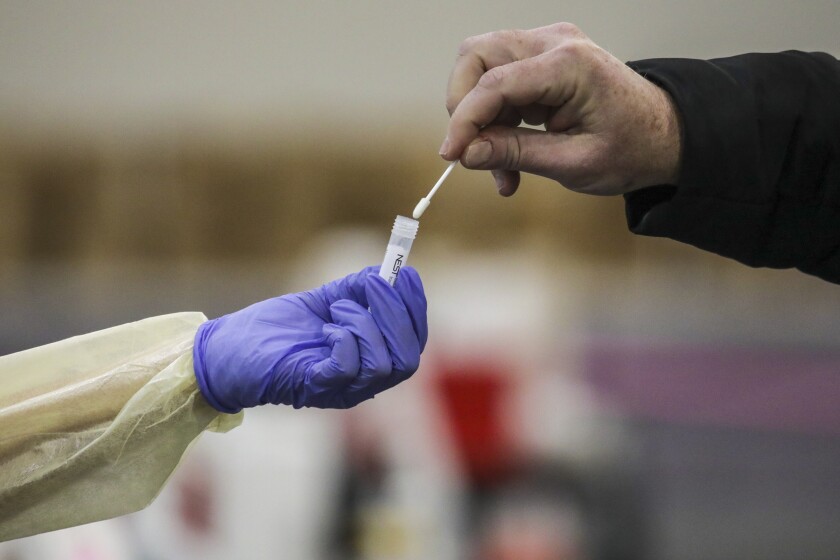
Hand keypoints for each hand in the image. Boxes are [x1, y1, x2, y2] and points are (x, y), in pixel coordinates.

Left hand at [193, 266, 426, 411]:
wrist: (229, 348)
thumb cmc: (277, 328)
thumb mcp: (327, 300)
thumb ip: (361, 288)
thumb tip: (393, 271)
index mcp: (371, 359)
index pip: (415, 343)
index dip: (416, 307)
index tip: (405, 273)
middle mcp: (362, 382)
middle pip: (407, 359)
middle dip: (395, 314)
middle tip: (372, 283)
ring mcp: (339, 389)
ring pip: (383, 365)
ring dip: (365, 325)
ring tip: (337, 309)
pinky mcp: (313, 387)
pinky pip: (348, 369)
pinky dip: (344, 341)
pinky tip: (325, 329)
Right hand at [440, 22, 680, 195]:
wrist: (665, 135)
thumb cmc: (632, 148)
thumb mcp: (574, 163)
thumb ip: (516, 154)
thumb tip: (467, 153)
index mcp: (570, 64)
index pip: (495, 82)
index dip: (464, 120)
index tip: (451, 155)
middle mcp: (555, 43)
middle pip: (477, 55)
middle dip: (464, 106)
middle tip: (474, 152)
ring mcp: (548, 46)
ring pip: (482, 67)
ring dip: (479, 119)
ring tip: (500, 168)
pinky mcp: (543, 60)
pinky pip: (499, 82)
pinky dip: (495, 120)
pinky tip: (509, 158)